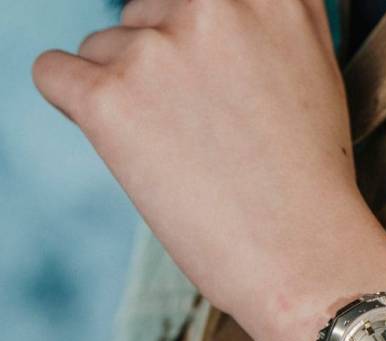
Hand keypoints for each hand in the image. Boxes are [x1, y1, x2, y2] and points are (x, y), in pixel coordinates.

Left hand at [32, 0, 369, 325]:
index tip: (211, 81)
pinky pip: (54, 73)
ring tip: (180, 152)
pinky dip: (76, 104)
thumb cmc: (311, 177)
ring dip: (128, 91)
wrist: (301, 254)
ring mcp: (159, 49)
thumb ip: (269, 24)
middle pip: (147, 12)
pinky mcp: (110, 97)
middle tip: (200, 127)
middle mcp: (215, 4)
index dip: (198, 37)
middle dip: (160, 62)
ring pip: (104, 46)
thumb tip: (219, 11)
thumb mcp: (314, 72)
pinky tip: (119, 139)